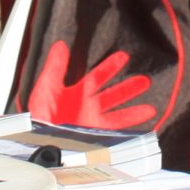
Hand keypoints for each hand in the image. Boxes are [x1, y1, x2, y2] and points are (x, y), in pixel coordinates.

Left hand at [28, 42, 156, 129]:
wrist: (39, 143)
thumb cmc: (39, 117)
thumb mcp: (46, 88)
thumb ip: (56, 67)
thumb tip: (60, 46)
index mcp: (76, 95)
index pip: (97, 77)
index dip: (110, 67)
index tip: (123, 57)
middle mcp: (87, 109)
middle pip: (113, 96)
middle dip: (128, 89)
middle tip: (144, 81)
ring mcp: (92, 125)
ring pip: (118, 117)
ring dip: (134, 113)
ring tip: (150, 109)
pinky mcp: (95, 140)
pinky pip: (115, 135)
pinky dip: (128, 133)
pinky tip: (140, 130)